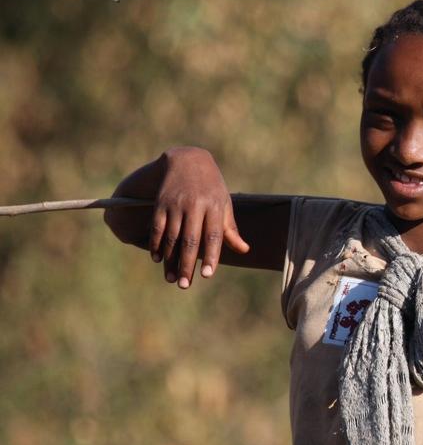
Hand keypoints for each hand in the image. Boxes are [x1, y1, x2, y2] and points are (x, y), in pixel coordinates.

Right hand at [148, 147, 249, 287]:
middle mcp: (195, 205)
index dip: (210, 255)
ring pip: (172, 236)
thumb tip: (244, 250)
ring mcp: (176, 204)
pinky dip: (156, 244)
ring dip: (170, 260)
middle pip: (191, 240)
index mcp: (215, 206)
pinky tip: (157, 259)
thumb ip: (230, 229)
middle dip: (187, 264)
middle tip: (185, 285)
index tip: (207, 274)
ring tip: (171, 279)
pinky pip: (158, 227)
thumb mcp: (225, 204)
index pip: (214, 235)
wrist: (188, 160)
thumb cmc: (212, 187)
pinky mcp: (161, 203)